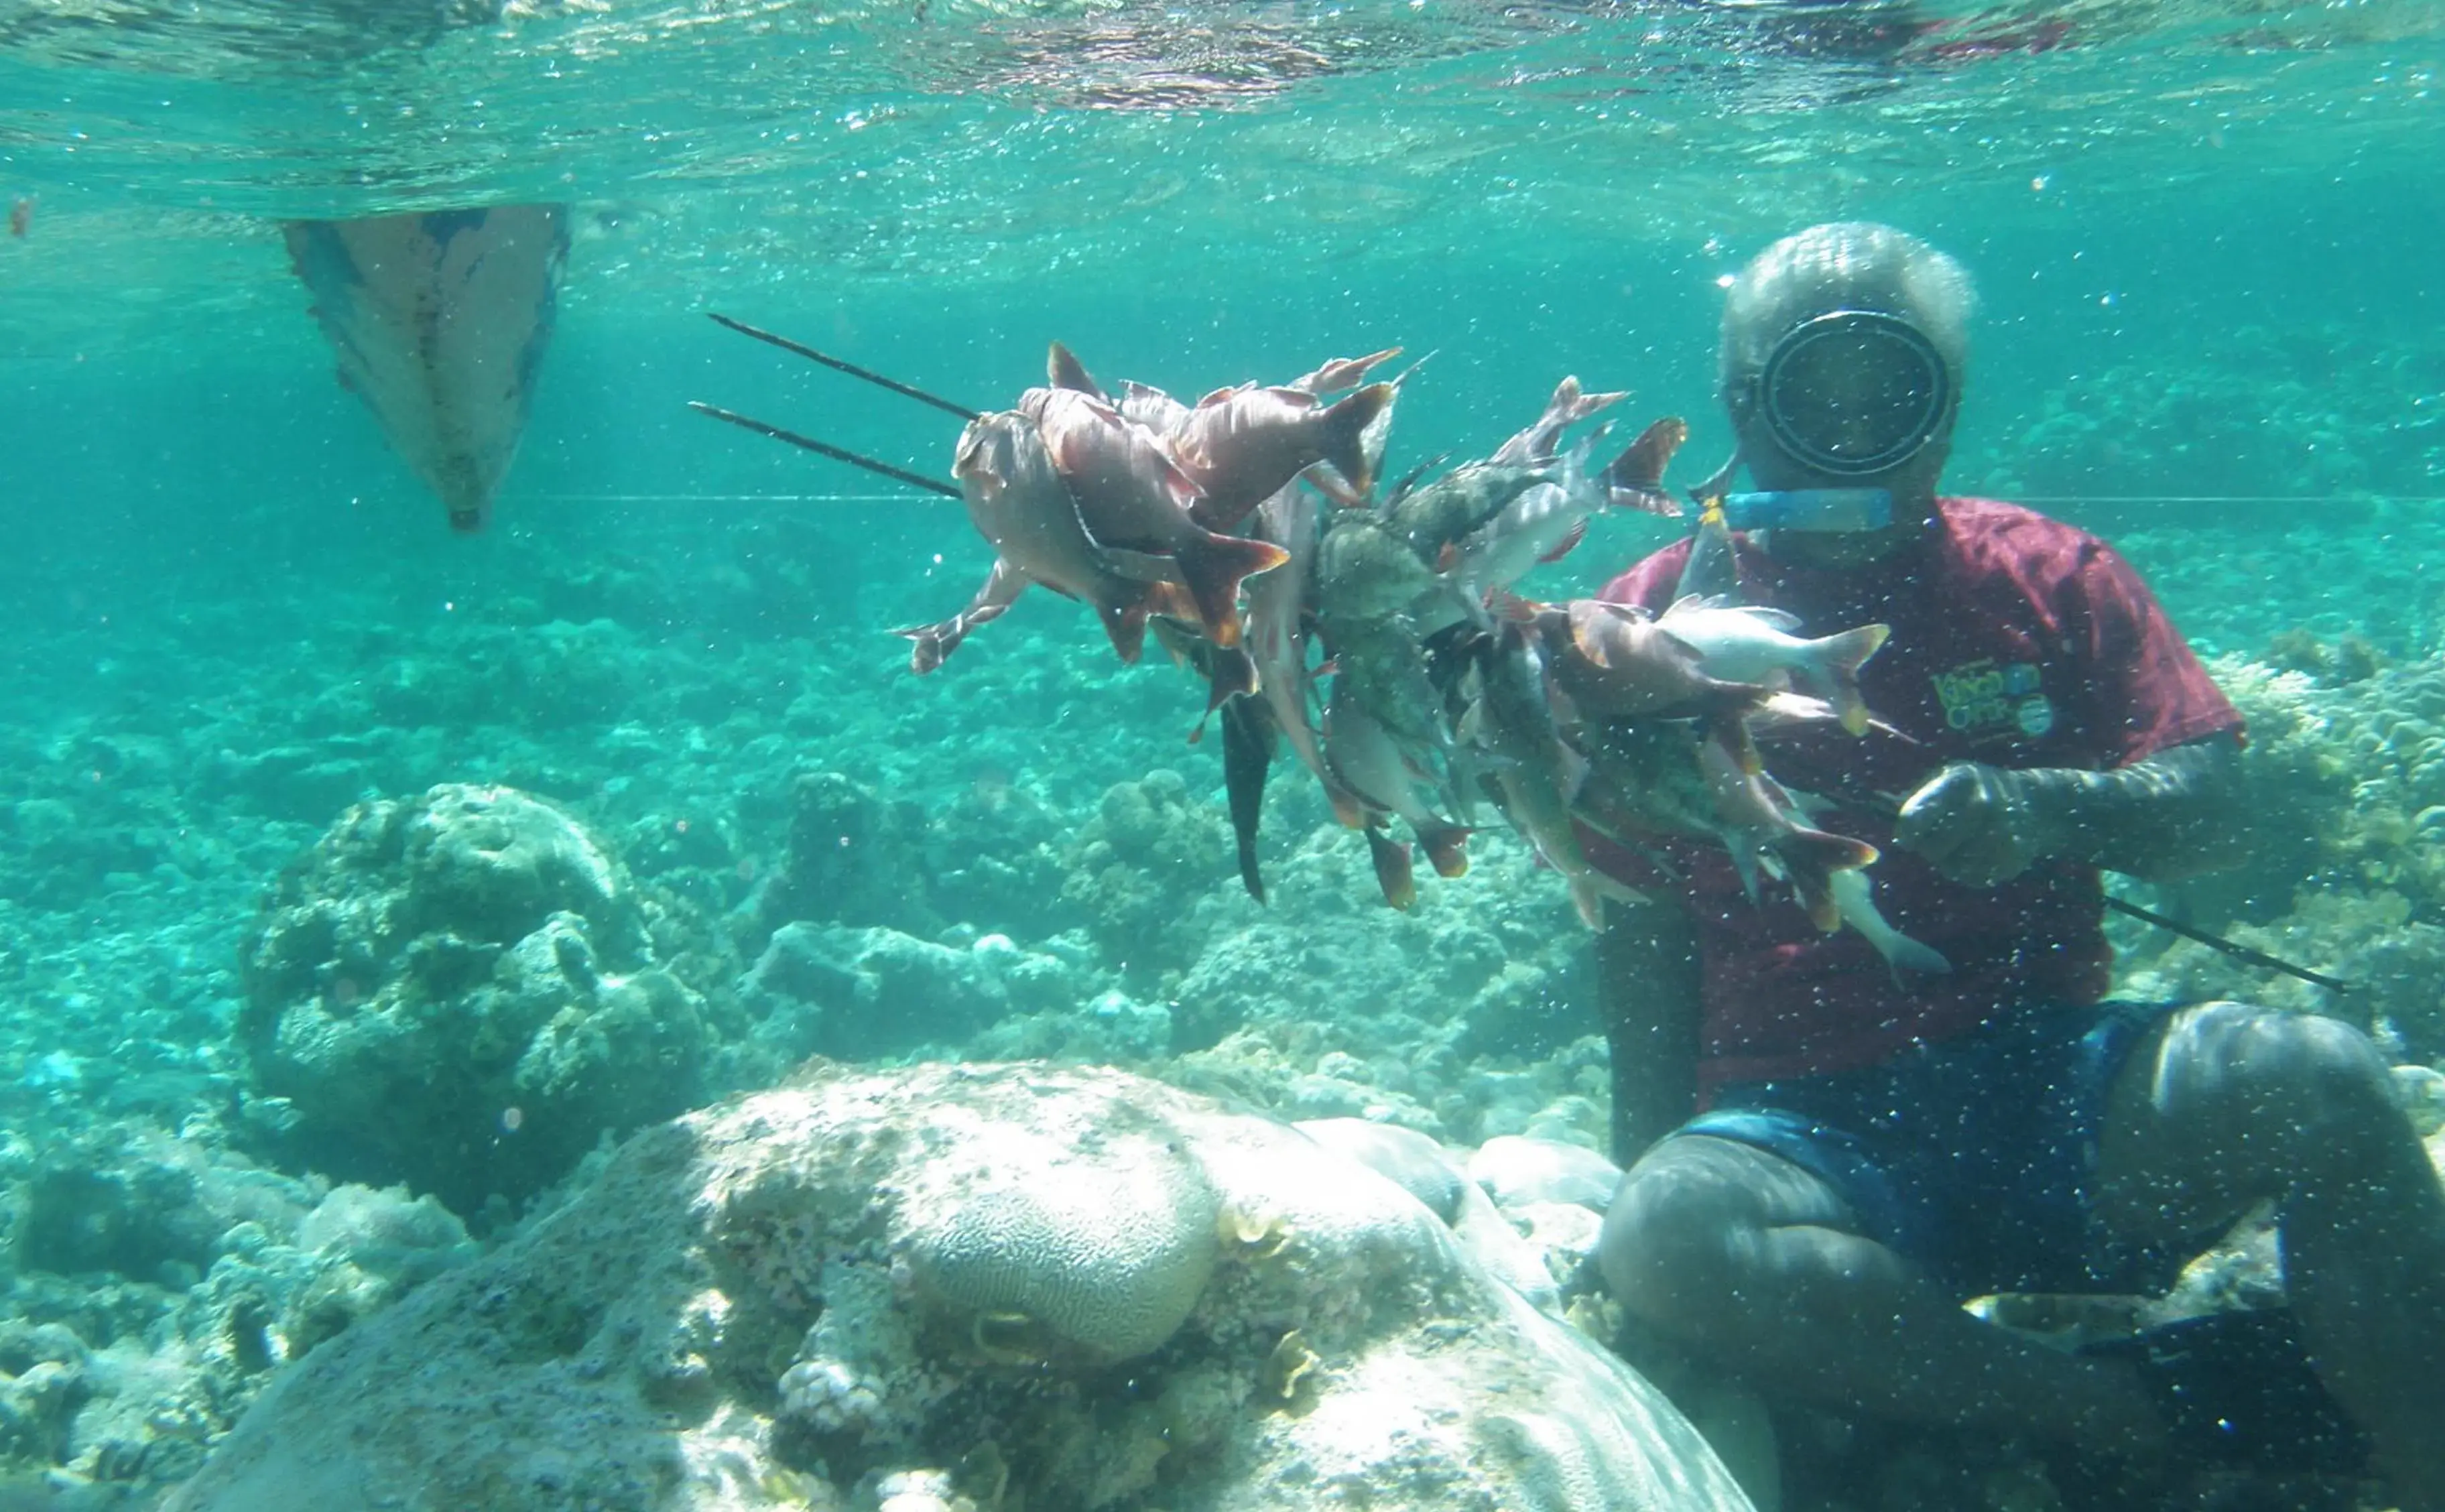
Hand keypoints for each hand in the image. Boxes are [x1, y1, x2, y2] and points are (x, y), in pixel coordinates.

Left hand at [1893, 761, 2072, 886]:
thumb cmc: (1975, 792)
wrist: (2036, 805)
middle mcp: (1982, 803)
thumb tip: (1879, 808)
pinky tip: (1981, 854)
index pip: (1917, 815)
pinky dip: (1970, 871)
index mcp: (1958, 781)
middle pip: (1932, 848)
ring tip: (1964, 843)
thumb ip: (1919, 799)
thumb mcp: (1948, 780)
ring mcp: (2000, 832)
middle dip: (1929, 848)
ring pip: (1952, 867)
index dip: (1907, 833)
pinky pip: (1973, 878)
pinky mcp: (2012, 858)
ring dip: (1950, 860)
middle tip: (1939, 838)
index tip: (1905, 840)